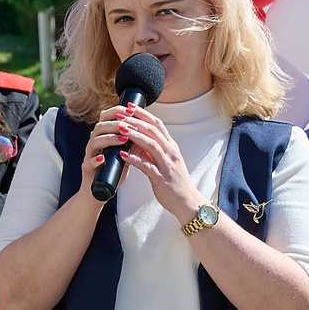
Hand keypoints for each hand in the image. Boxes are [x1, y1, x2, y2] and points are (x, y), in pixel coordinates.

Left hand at [105, 103, 203, 219]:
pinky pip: (146, 166)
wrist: (187, 202)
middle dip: (136, 121)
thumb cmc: (175, 182)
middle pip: (153, 131)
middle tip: (122, 114)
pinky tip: (123, 156)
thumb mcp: (166, 162)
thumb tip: (137, 142)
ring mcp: (167, 165)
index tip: (131, 107)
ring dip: (134, 135)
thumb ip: (154, 151)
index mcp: (172, 147)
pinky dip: (134, 159)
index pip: (158, 125)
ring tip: (121, 129)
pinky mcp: (161, 178)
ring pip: (151, 144)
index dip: (144, 114)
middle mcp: (171, 153)